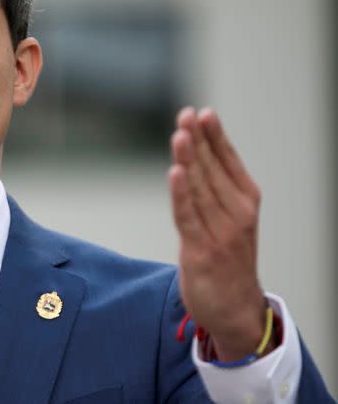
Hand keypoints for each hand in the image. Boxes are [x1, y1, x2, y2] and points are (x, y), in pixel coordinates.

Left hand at [169, 107, 267, 360]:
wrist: (235, 309)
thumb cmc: (228, 257)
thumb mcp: (228, 218)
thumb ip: (214, 188)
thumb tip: (195, 153)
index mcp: (246, 202)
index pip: (228, 161)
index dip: (214, 136)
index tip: (201, 113)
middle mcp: (237, 214)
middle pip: (211, 170)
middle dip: (197, 140)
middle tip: (186, 115)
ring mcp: (220, 233)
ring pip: (200, 189)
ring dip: (189, 160)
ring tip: (180, 134)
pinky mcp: (201, 251)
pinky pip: (188, 217)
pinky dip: (181, 194)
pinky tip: (175, 173)